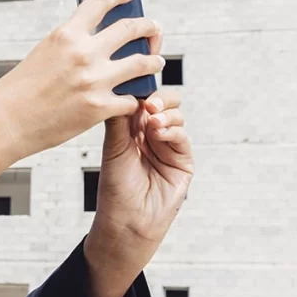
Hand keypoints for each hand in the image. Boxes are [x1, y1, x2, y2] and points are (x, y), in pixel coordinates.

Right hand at [0, 0, 165, 163]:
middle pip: (130, 29)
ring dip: (153, 61)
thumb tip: (94, 39)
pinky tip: (134, 99)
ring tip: (156, 62)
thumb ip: (70, 45)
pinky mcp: (100, 108)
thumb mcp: (42, 54)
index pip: (101, 2)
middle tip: (154, 28)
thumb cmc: (17, 92)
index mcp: (65, 35)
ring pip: (142, 63)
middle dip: (148, 27)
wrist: (4, 123)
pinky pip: (131, 99)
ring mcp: (95, 81)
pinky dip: (134, 99)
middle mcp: (84, 53)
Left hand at [87, 88, 193, 273]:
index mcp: (131, 128)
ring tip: (152, 122)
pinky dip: (173, 130)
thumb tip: (121, 89)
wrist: (125, 221)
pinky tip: (160, 132)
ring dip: (165, 115)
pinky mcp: (182, 161)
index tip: (139, 75)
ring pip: (175, 116)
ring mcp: (168, 147)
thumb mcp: (113, 148)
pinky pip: (182, 137)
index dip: (142, 86)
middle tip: (149, 102)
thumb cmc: (115, 188)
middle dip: (158, 97)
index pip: (141, 99)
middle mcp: (151, 134)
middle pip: (162, 102)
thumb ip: (120, 119)